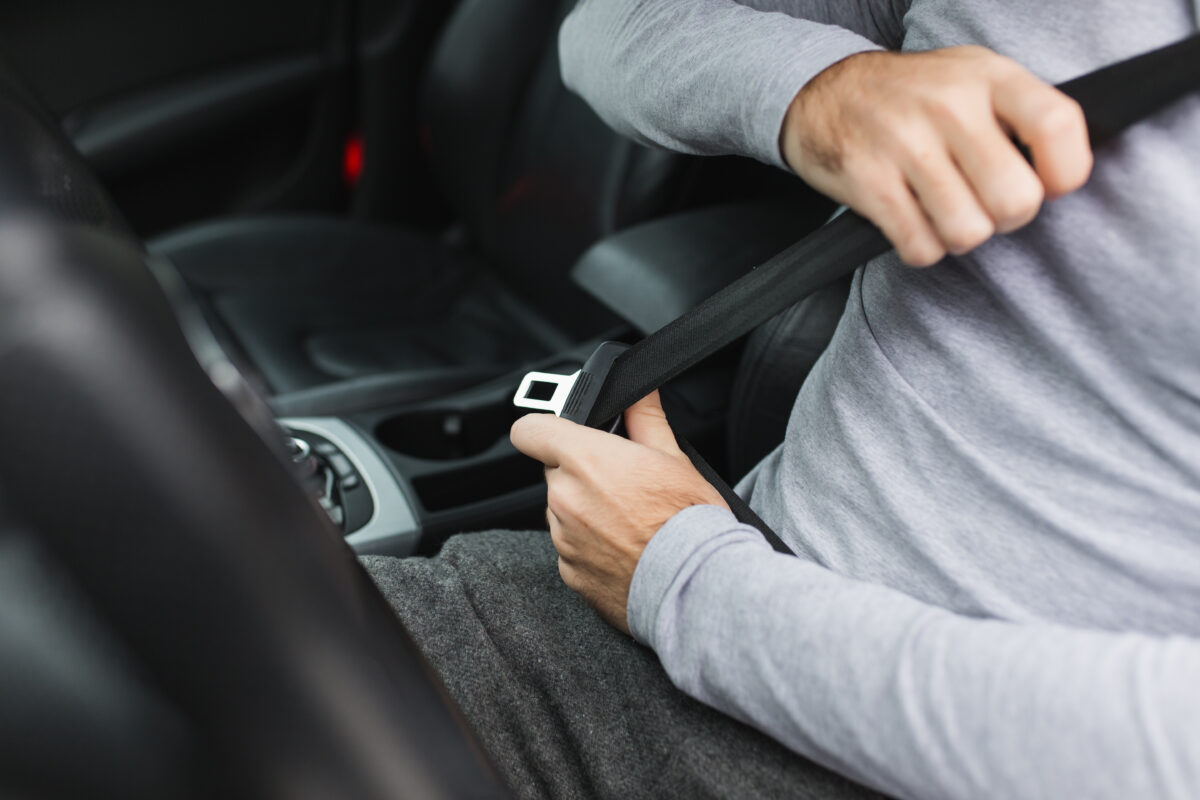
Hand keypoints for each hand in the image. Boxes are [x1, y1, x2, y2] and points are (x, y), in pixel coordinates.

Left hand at [509, 392, 727, 633]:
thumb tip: (638, 392)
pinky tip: (626, 548)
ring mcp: (564, 539)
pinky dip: (590, 546)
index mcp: (587, 461)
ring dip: (585, 511)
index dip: (543, 429)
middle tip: (621, 484)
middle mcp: (566, 499)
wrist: (697, 586)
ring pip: (562, 512)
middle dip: (580, 473)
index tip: (560, 434)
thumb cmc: (691, 523)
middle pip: (554, 472)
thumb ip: (645, 418)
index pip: (530, 430)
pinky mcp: (569, 573)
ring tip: (629, 521)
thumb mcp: (675, 458)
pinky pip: (570, 548)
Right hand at [781, 46, 1092, 265]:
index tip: (1048, 184)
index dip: (1065, 172)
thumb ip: (1020, 113)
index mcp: (988, 76)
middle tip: (987, 204)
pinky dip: (921, 248)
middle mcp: (949, 106)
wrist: (824, 93)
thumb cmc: (913, 97)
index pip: (1056, 126)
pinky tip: (913, 222)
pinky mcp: (869, 181)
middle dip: (1006, 218)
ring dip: (960, 236)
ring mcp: (905, 144)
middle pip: (1016, 199)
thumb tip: (1062, 174)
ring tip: (945, 213)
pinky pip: (920, 246)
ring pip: (968, 232)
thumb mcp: (973, 77)